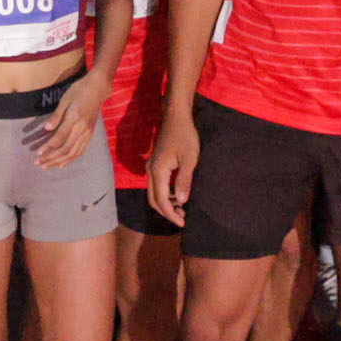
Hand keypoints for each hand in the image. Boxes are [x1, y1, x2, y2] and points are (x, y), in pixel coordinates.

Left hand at [34, 73, 105, 171]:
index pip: (59, 138)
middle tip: (38, 163)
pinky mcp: (90, 134)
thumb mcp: (64, 100)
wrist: (97, 89)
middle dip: (50, 158)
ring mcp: (87, 133)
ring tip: (47, 166)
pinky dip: (71, 159)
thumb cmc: (78, 91)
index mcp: (74, 119)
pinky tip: (62, 164)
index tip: (38, 153)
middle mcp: (82, 129)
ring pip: (72, 153)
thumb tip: (46, 129)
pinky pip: (80, 151)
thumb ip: (56, 116)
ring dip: (58, 161)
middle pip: (65, 149)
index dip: (48, 147)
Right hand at [148, 99, 200, 223]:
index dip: (171, 214)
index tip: (182, 223)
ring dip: (166, 204)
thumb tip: (181, 201)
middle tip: (182, 220)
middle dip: (167, 212)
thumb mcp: (189, 159)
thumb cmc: (185, 136)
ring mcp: (151, 167)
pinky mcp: (155, 164)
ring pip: (154, 193)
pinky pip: (156, 185)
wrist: (176, 117)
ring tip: (182, 210)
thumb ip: (184, 181)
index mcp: (158, 171)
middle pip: (154, 199)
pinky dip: (165, 195)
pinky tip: (178, 196)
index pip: (161, 200)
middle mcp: (151, 171)